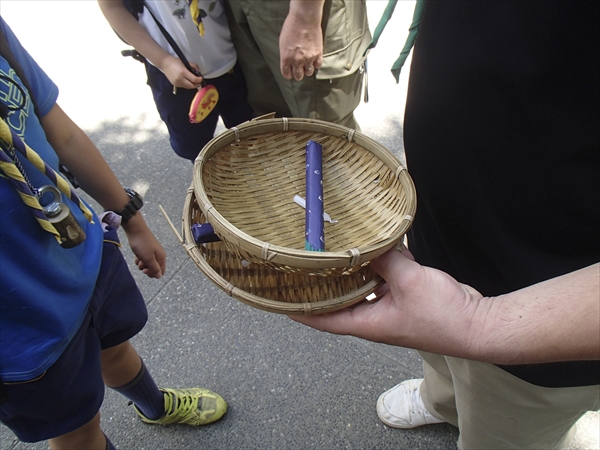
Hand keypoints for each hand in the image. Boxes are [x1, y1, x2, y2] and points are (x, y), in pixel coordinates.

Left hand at [122, 214, 166, 278]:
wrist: (135, 229)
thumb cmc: (142, 244)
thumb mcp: (148, 258)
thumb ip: (154, 269)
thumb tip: (159, 276)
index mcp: (161, 257)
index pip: (161, 272)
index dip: (153, 274)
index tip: (145, 270)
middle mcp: (159, 255)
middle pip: (154, 269)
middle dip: (146, 269)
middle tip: (141, 263)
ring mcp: (153, 252)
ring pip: (148, 264)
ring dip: (142, 264)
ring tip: (138, 258)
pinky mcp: (147, 249)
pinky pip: (144, 259)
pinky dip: (139, 259)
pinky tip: (136, 255)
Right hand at [160, 55, 203, 89]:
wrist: (164, 64)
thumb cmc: (175, 61)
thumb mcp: (185, 62)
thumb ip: (194, 66)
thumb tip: (199, 72)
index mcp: (183, 72)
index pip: (194, 79)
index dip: (199, 80)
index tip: (201, 78)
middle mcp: (180, 78)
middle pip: (192, 85)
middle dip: (197, 84)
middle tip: (199, 82)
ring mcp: (177, 82)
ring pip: (188, 87)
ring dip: (192, 85)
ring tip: (194, 82)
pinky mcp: (175, 85)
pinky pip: (184, 87)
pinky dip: (187, 85)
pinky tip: (188, 81)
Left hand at [279, 6, 323, 80]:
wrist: (304, 18)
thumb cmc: (291, 27)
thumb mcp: (283, 43)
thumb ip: (285, 55)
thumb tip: (288, 62)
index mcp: (286, 58)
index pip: (287, 75)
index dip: (288, 74)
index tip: (290, 71)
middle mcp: (297, 61)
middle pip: (298, 76)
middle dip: (298, 73)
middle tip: (299, 68)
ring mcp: (308, 58)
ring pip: (309, 72)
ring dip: (307, 69)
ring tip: (307, 63)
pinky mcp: (318, 54)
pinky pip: (318, 65)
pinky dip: (316, 64)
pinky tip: (314, 59)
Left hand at [290, 247, 482, 355]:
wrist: (477, 324)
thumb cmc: (443, 317)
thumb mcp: (408, 281)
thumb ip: (385, 260)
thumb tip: (369, 243)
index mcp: (366, 323)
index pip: (323, 320)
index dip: (300, 311)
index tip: (279, 301)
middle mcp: (373, 317)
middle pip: (338, 302)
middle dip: (321, 286)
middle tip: (302, 266)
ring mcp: (389, 307)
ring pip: (360, 287)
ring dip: (349, 272)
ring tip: (331, 251)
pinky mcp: (404, 296)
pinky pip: (382, 279)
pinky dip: (376, 265)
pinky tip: (372, 246)